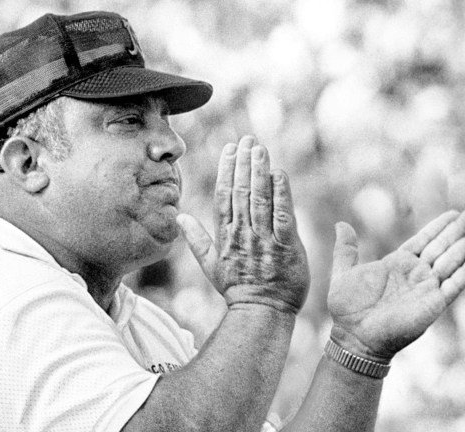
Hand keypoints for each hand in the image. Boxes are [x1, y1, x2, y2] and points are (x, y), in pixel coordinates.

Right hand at [177, 136, 309, 313]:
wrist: (261, 312)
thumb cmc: (237, 288)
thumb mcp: (210, 266)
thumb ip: (196, 239)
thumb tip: (178, 217)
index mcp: (225, 237)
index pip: (224, 197)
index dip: (226, 170)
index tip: (230, 149)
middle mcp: (242, 235)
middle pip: (241, 193)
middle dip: (244, 163)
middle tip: (248, 139)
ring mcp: (264, 241)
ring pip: (259, 200)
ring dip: (259, 172)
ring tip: (260, 148)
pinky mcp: (286, 247)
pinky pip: (282, 216)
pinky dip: (281, 194)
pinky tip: (279, 174)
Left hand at [328, 210, 464, 360]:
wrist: (354, 336)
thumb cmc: (347, 308)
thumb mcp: (343, 272)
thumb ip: (346, 249)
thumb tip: (340, 224)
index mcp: (396, 264)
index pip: (423, 240)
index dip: (438, 227)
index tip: (454, 213)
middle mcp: (415, 274)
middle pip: (441, 246)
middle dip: (458, 230)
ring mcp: (426, 288)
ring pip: (452, 261)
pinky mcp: (434, 303)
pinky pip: (455, 284)